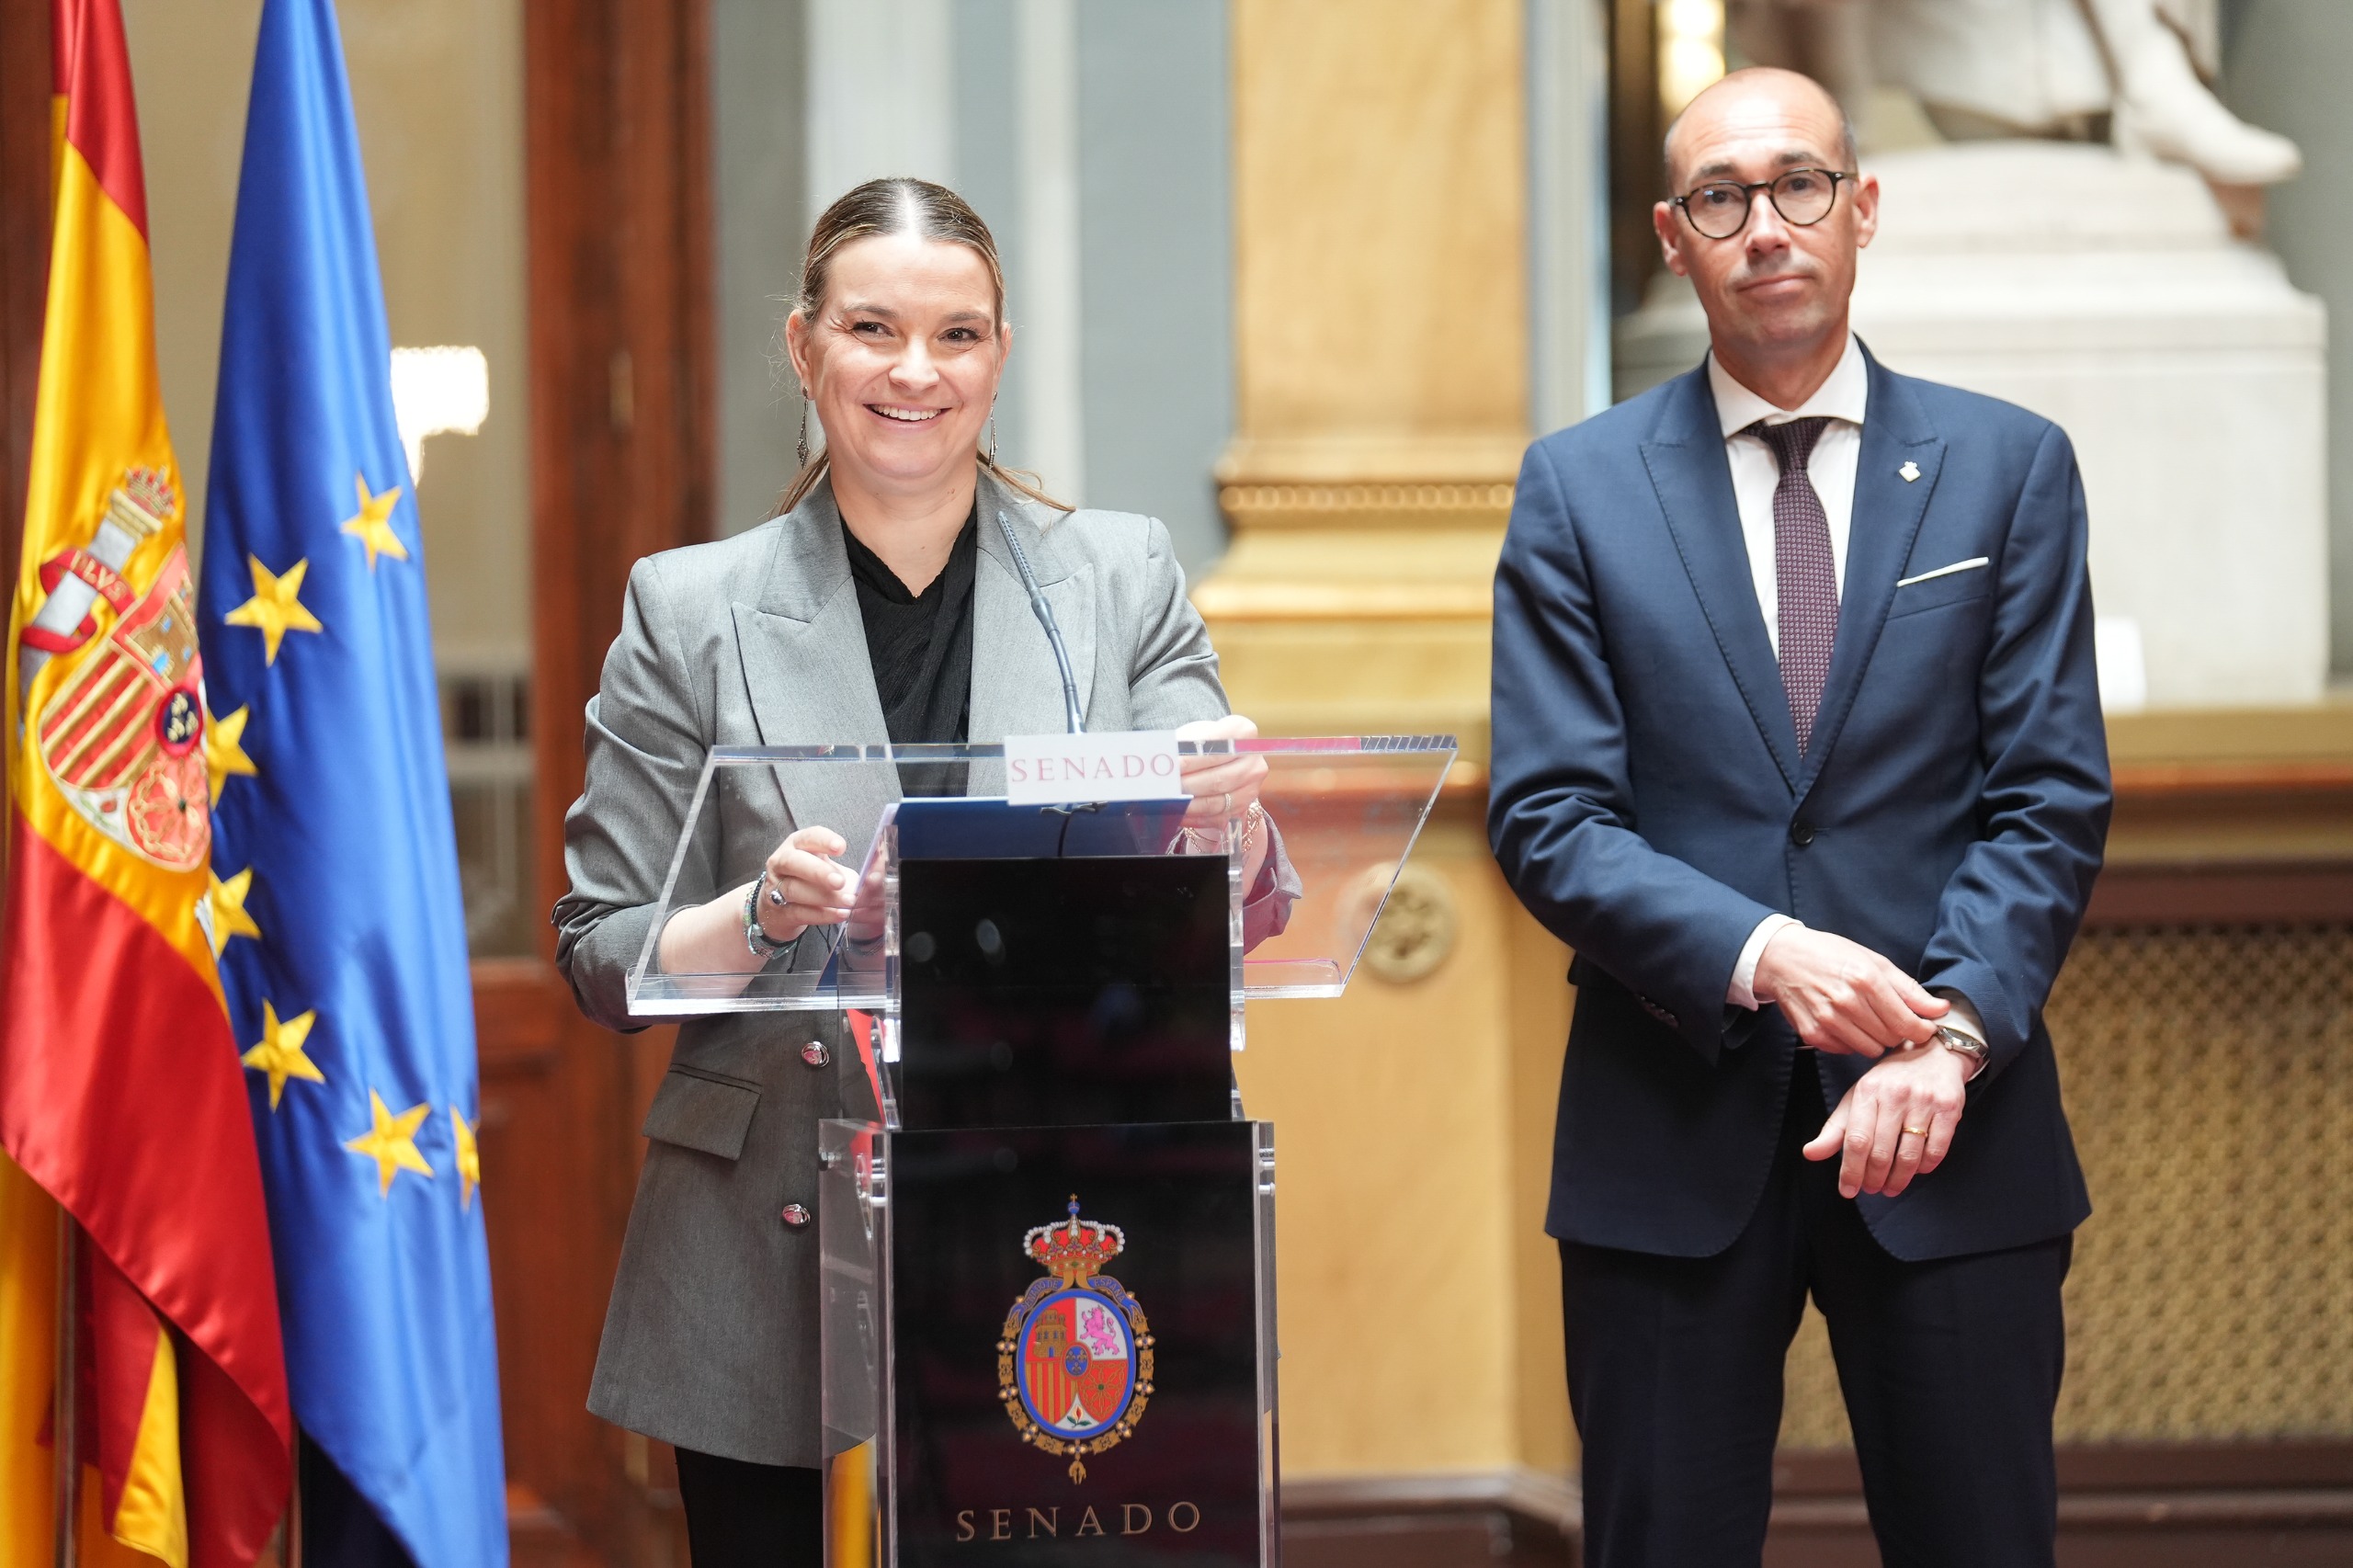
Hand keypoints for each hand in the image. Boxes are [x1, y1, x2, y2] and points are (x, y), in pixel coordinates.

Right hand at [757, 825, 854, 941]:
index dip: (823, 841)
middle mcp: (782, 863)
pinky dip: (822, 914)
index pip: (808, 837)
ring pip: (795, 890)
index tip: (841, 847)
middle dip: (818, 871)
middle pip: (793, 862)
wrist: (779, 909)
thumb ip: (854, 869)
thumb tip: (880, 872)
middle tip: (840, 881)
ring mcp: (776, 887)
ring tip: (848, 902)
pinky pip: (800, 912)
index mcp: (797, 845)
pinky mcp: (779, 911)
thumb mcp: (829, 868)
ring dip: (824, 897)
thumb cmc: (809, 882)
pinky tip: (840, 914)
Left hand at [1174, 714, 1268, 828]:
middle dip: (1186, 786)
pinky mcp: (1242, 809)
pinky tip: (1176, 814)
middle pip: (1217, 779)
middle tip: (1163, 790)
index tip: (1170, 767)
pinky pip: (1215, 818)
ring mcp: (1251, 788)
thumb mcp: (1191, 736)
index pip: (1215, 748)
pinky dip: (1193, 818)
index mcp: (1243, 733)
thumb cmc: (1200, 745)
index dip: (1191, 759)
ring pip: (1215, 803)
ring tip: (1166, 803)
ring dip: (1188, 806)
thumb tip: (1162, 764)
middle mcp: (1253, 761)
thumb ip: (1180, 748)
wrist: (1215, 760)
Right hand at [1753, 925, 1945, 1057]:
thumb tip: (1940, 1009)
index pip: (1907, 1023)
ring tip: (1867, 1019)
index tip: (1924, 1026)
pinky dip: (1852, 1041)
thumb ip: (1908, 989)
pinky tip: (1846, 1023)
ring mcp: (1827, 1020)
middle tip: (1890, 1017)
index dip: (1922, 1029)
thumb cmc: (1829, 954)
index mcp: (1866, 979)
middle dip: (1897, 1031)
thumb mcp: (1873, 961)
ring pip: (1871, 1050)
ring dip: (1876, 1039)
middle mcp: (1846, 1002)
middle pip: (1891, 1038)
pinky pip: (1847, 1050)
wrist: (1781, 957)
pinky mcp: (1813, 1034)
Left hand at [1802, 1044, 1969, 1198]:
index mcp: (1867, 1091)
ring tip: (1891, 1187)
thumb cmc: (1889, 1082)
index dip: (1851, 1171)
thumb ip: (1835, 1129)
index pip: (1856, 1140)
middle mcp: (1895, 1095)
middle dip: (1874, 1179)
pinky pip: (1937, 1150)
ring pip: (1909, 1155)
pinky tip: (1916, 1171)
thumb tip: (1810, 1154)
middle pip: (1882, 1152)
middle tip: (1871, 1190)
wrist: (1933, 1054)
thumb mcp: (1857, 1098)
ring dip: (1899, 1179)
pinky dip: (1925, 1167)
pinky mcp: (1949, 1108)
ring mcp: (1924, 1101)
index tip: (1847, 1191)